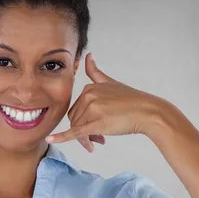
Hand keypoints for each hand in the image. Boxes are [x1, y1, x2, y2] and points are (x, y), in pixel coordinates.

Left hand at [45, 52, 164, 151]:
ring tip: (99, 142)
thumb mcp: (111, 82)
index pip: (77, 108)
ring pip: (79, 129)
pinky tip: (50, 140)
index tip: (95, 128)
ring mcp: (93, 108)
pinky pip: (75, 132)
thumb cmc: (132, 100)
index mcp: (90, 87)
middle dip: (84, 131)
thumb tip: (87, 55)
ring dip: (86, 139)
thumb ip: (95, 72)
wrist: (148, 112)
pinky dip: (60, 137)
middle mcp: (89, 95)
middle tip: (98, 140)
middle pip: (76, 120)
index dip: (83, 120)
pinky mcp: (97, 122)